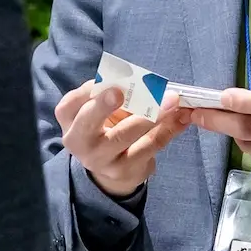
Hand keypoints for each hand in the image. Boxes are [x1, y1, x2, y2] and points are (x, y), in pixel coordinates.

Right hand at [56, 81, 190, 199]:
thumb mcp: (102, 108)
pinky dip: (168, 129)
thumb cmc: (107, 124)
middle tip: (122, 93)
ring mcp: (100, 158)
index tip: (111, 82)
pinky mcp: (124, 170)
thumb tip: (144, 80)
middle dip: (105, 105)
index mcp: (69, 118)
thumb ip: (114, 92)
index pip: (73, 102)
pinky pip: (149, 146)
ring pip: (126, 133)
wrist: (111, 165)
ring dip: (153, 114)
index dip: (91, 90)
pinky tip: (181, 118)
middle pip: (90, 121)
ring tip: (173, 101)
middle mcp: (79, 140)